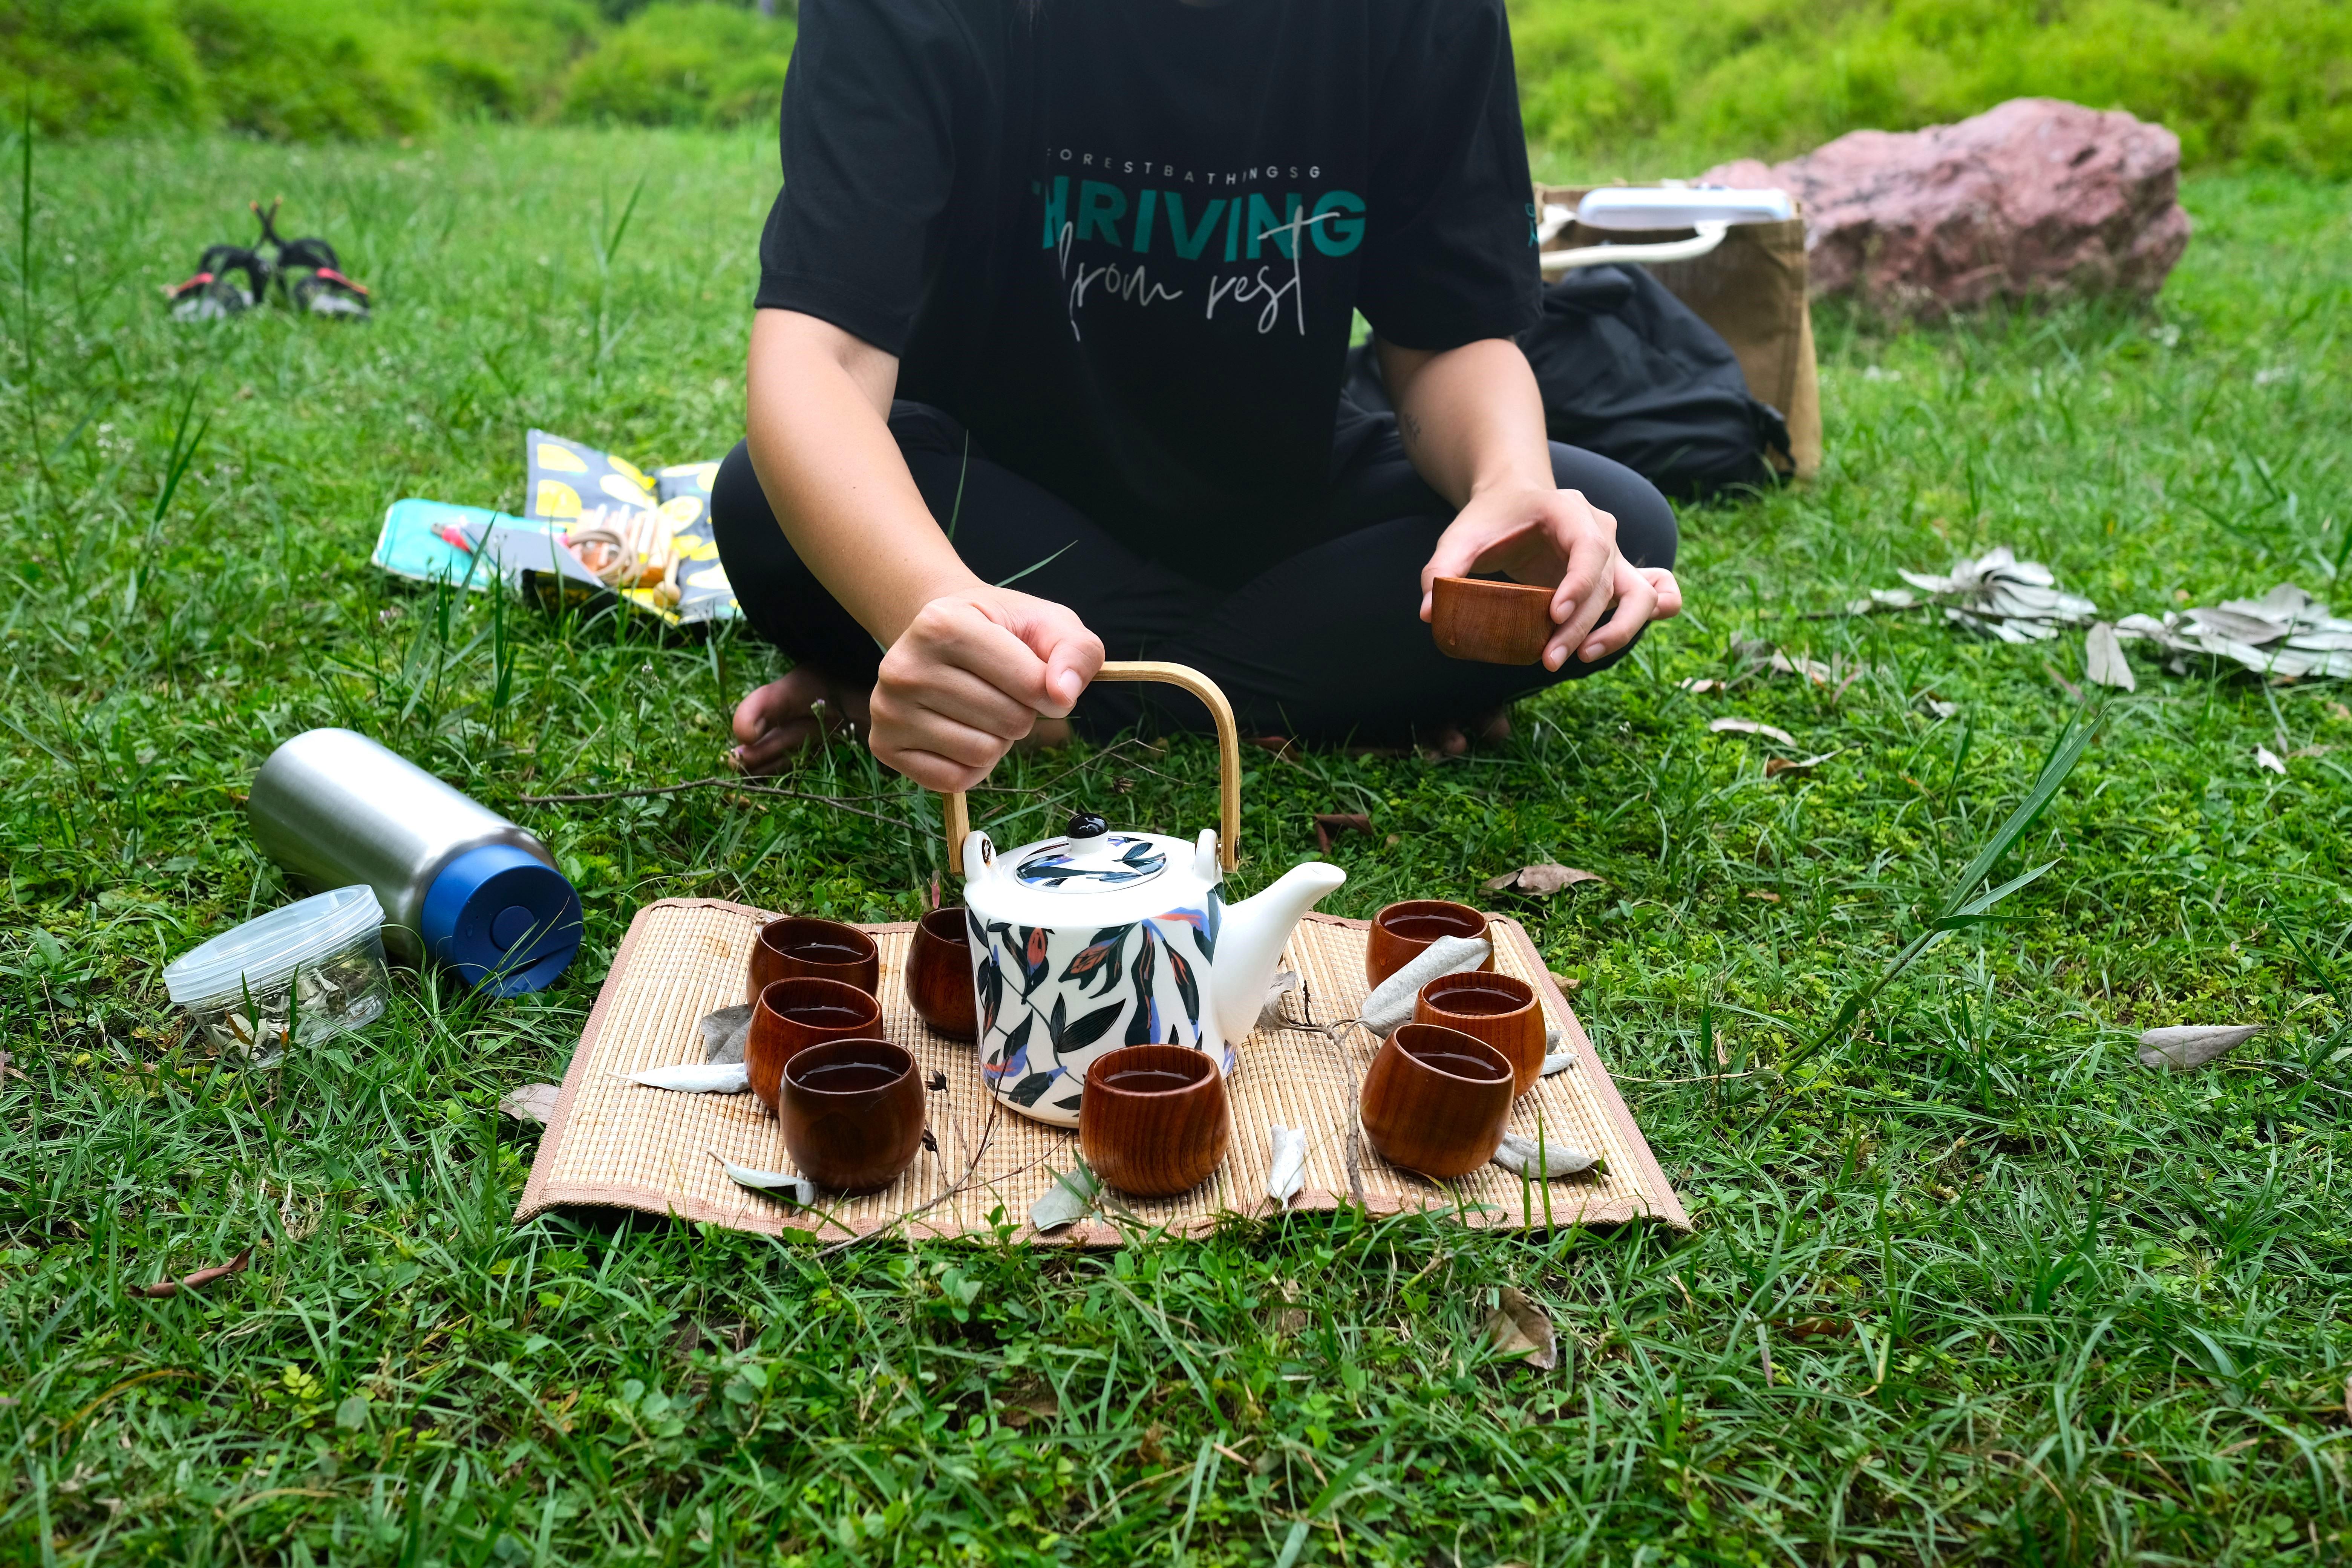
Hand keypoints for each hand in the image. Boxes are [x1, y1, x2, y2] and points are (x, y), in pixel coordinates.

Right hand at [868, 588, 1103, 790]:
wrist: (944, 635)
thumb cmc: (1001, 631)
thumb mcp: (1048, 624)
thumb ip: (1075, 651)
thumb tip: (1064, 696)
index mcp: (942, 623)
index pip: (1031, 684)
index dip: (1051, 689)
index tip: (1038, 674)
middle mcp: (904, 665)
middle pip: (1009, 722)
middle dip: (1021, 713)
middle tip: (1000, 689)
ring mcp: (887, 708)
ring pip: (983, 754)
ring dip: (997, 739)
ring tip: (979, 707)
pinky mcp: (884, 745)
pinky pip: (954, 780)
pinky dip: (971, 766)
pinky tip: (960, 731)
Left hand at [1419, 482, 1682, 669]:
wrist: (1514, 497)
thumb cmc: (1490, 517)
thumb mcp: (1460, 535)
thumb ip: (1442, 568)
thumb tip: (1428, 612)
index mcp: (1568, 510)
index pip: (1589, 548)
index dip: (1578, 585)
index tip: (1554, 616)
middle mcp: (1601, 530)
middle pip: (1611, 582)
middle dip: (1584, 626)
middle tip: (1549, 660)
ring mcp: (1614, 555)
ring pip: (1642, 595)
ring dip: (1621, 631)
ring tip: (1584, 659)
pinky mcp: (1615, 577)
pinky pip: (1651, 596)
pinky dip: (1647, 618)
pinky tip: (1620, 641)